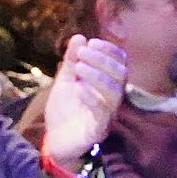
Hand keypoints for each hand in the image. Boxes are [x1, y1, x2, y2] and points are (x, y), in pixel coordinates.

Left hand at [41, 32, 129, 164]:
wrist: (55, 140)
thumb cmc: (65, 110)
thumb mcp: (65, 81)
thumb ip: (71, 61)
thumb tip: (79, 37)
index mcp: (108, 85)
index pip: (120, 63)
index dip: (110, 51)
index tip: (92, 42)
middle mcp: (112, 99)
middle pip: (120, 75)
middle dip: (102, 60)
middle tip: (83, 52)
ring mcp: (107, 115)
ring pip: (114, 93)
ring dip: (98, 76)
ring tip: (79, 66)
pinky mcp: (98, 130)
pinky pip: (102, 114)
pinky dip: (91, 98)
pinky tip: (78, 88)